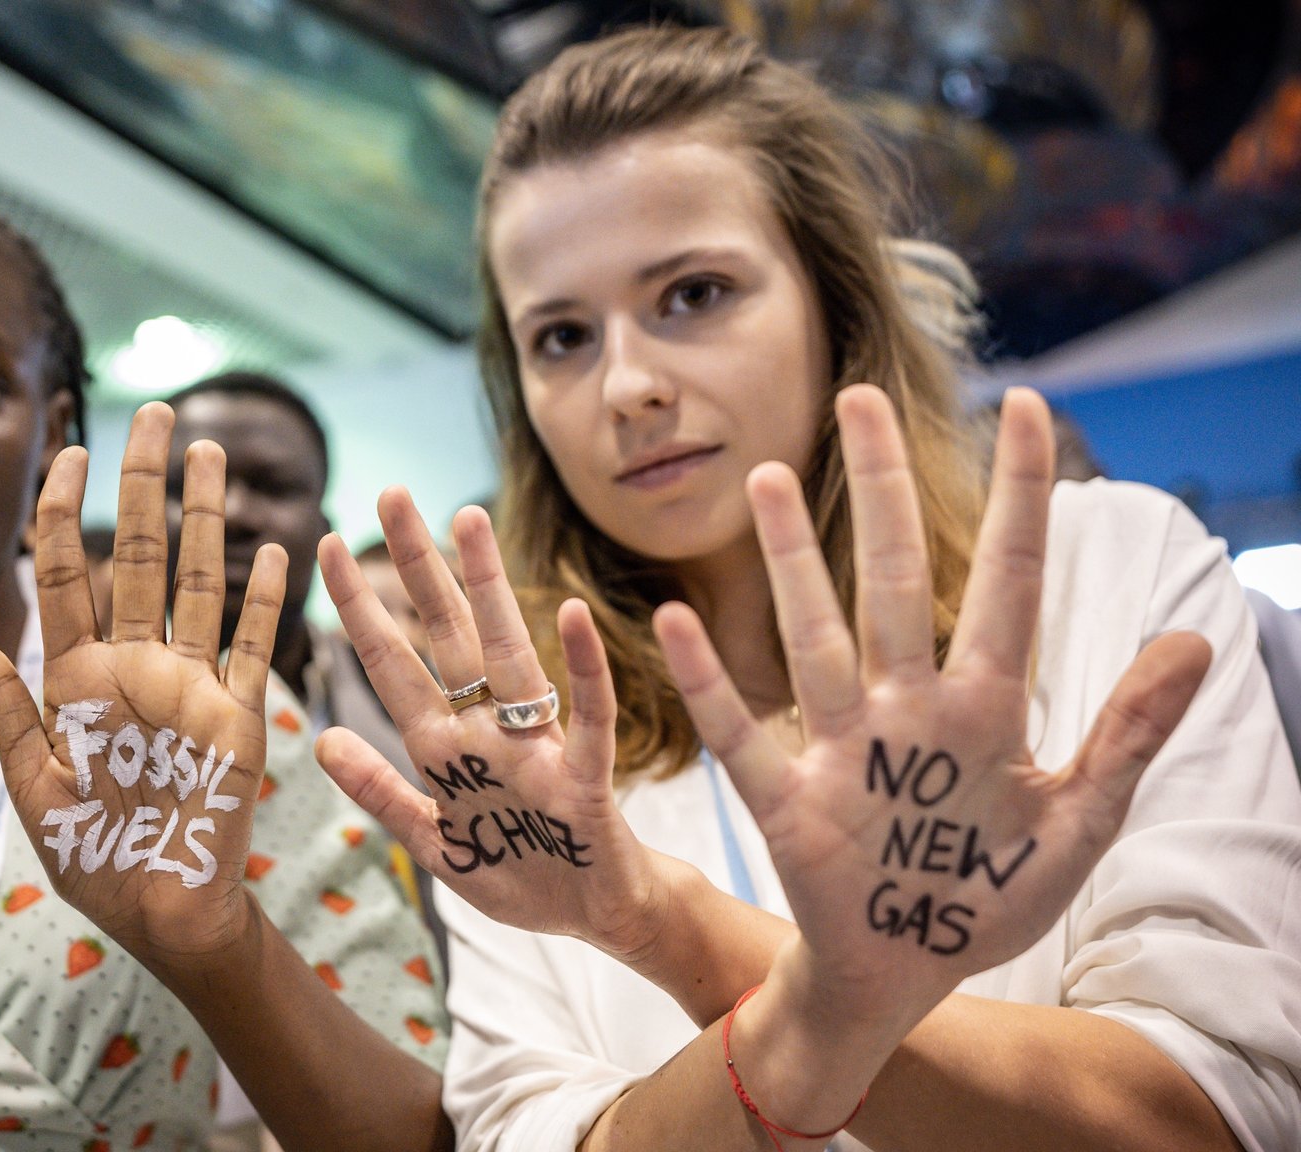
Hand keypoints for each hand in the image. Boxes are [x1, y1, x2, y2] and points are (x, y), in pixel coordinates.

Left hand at [0, 402, 284, 970]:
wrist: (162, 915)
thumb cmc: (92, 857)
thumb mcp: (33, 785)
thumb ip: (3, 707)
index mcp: (76, 678)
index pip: (64, 574)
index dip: (61, 511)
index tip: (66, 451)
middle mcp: (135, 665)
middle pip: (137, 554)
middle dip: (143, 484)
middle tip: (154, 414)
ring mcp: (190, 684)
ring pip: (196, 580)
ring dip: (203, 517)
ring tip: (208, 450)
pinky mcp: (237, 715)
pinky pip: (249, 644)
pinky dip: (260, 597)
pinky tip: (270, 546)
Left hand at [315, 488, 678, 959]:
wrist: (600, 919)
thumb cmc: (523, 874)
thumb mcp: (436, 843)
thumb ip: (382, 794)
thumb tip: (323, 739)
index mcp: (446, 751)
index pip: (393, 665)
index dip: (360, 608)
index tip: (328, 546)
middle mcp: (488, 734)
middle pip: (446, 637)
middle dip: (419, 568)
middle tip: (391, 491)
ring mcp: (538, 751)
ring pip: (509, 656)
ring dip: (489, 591)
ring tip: (470, 520)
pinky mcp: (585, 782)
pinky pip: (586, 719)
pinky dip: (583, 669)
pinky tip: (569, 615)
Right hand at [655, 386, 1210, 1026]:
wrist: (903, 975)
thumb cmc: (985, 895)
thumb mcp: (1076, 826)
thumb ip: (1127, 736)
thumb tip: (1195, 642)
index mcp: (986, 711)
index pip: (1008, 582)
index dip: (1020, 496)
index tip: (1024, 404)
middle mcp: (910, 711)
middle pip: (896, 580)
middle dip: (883, 489)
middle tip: (859, 396)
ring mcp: (844, 751)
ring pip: (817, 637)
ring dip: (794, 561)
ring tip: (773, 477)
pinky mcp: (788, 803)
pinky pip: (743, 735)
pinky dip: (710, 683)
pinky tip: (679, 620)